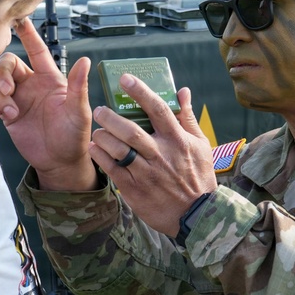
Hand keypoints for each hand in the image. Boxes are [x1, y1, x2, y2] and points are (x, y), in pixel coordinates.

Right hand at [0, 19, 96, 189]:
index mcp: (50, 79)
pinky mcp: (8, 113)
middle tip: (8, 91)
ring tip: (8, 113)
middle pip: (8, 64)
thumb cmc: (74, 136)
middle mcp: (32, 85)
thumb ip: (77, 86)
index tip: (19, 20)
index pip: (38, 51)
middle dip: (2, 74)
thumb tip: (85, 61)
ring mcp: (19, 99)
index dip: (29, 35)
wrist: (60, 161)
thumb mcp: (78, 111)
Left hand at [89, 74, 216, 235]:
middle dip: (111, 117)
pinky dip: (100, 156)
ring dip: (103, 136)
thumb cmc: (198, 176)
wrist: (195, 215)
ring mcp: (146, 173)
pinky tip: (94, 148)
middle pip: (131, 131)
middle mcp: (161, 155)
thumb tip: (182, 90)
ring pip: (119, 150)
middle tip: (100, 109)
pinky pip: (112, 169)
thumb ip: (187, 117)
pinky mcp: (135, 189)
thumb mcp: (200, 144)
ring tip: (97, 130)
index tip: (125, 79)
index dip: (141, 92)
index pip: (158, 109)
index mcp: (177, 140)